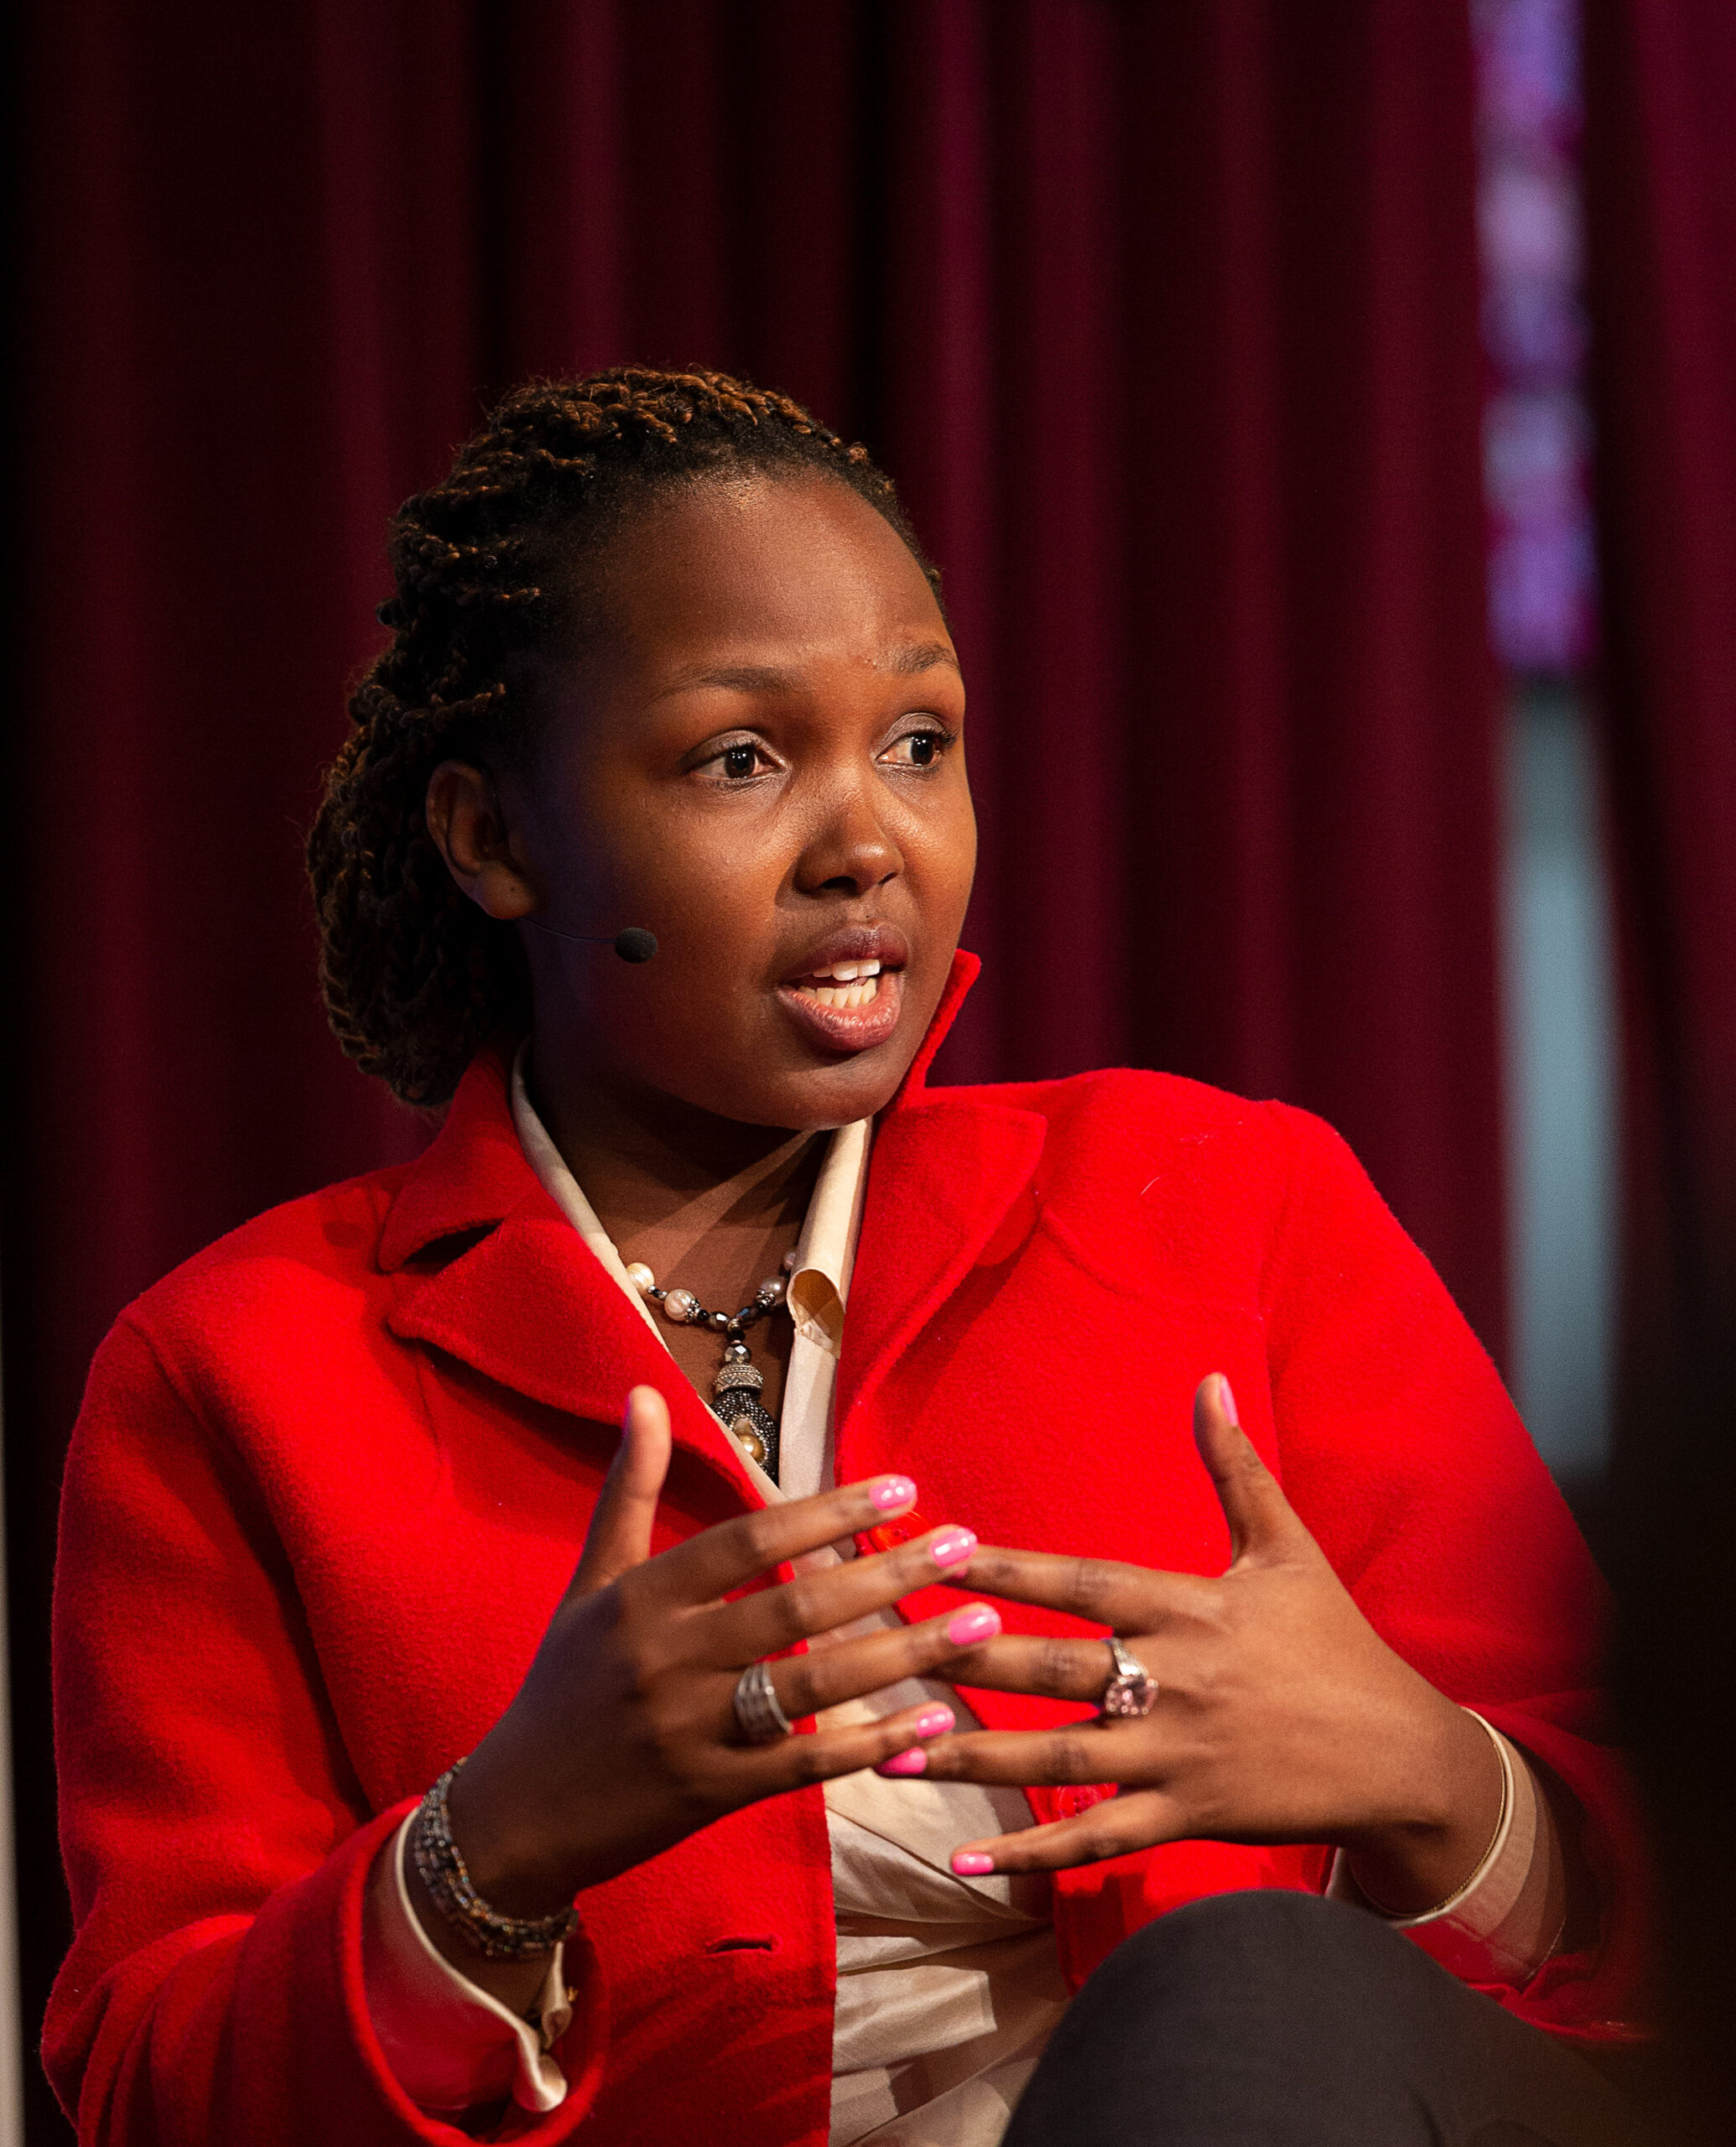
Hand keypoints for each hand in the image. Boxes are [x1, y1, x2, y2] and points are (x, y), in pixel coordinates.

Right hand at [438, 1386, 1000, 1926]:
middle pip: (795, 1609)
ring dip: (903, 1654)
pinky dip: (871, 1743)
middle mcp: (667, 1658)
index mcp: (641, 1597)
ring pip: (813, 1685)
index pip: (748, 1541)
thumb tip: (643, 1391)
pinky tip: (933, 1721)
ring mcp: (691, 1731)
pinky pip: (805, 1763)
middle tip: (965, 1545)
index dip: (827, 1511)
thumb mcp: (591, 1582)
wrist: (516, 1815)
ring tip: (978, 1625)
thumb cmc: (563, 1685)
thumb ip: (628, 1488)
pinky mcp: (711, 1795)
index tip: (901, 1487)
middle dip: (887, 1574)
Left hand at [902, 1375, 1503, 1910]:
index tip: (937, 1553)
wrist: (1399, 1754)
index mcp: (1189, 1607)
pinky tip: (962, 1857)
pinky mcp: (1185, 1817)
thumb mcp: (1285, 1546)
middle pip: (1052, 1668)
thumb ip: (1233, 1466)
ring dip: (969, 1756)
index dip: (1008, 1568)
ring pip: (1056, 1758)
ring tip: (888, 1753)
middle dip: (964, 1660)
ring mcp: (1176, 1756)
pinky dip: (1028, 1851)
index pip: (1082, 1582)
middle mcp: (1174, 1680)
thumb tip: (1208, 1379)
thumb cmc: (1334, 1642)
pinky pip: (1094, 1839)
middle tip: (882, 1653)